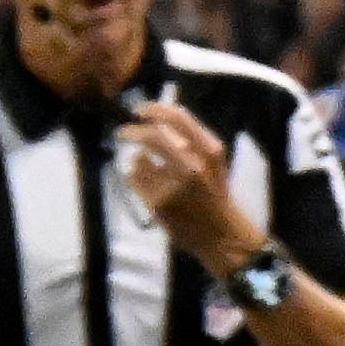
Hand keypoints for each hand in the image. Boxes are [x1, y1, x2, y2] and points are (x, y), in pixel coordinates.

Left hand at [119, 101, 260, 270]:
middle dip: (132, 131)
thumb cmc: (215, 196)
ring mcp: (174, 184)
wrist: (222, 235)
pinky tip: (150, 188)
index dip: (154, 110)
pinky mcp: (159, 201)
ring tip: (148, 172)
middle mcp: (193, 165)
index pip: (178, 118)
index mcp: (210, 151)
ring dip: (138, 161)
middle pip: (153, 135)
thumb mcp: (213, 163)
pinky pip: (134, 179)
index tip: (140, 111)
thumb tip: (156, 118)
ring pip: (139, 159)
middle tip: (122, 133)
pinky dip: (136, 179)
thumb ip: (191, 140)